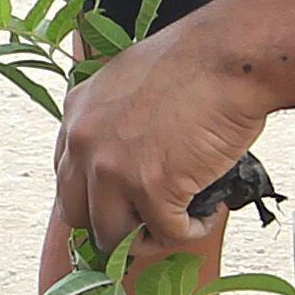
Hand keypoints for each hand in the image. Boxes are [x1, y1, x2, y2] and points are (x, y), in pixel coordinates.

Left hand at [56, 17, 272, 249]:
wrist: (228, 57)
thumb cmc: (197, 61)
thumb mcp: (132, 79)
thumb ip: (117, 117)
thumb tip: (131, 152)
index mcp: (77, 113)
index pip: (67, 177)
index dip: (96, 197)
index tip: (123, 203)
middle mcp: (84, 143)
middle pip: (78, 215)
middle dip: (114, 223)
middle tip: (149, 220)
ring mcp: (112, 169)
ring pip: (114, 237)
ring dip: (150, 236)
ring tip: (181, 220)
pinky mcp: (150, 188)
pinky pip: (167, 234)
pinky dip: (191, 230)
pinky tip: (208, 212)